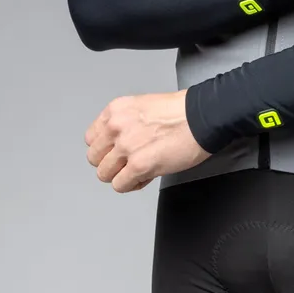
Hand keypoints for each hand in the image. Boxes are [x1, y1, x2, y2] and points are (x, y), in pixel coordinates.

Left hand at [85, 89, 211, 192]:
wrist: (203, 117)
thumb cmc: (182, 112)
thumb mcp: (143, 106)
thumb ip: (125, 123)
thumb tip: (117, 144)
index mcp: (116, 110)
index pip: (91, 139)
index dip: (106, 148)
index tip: (117, 151)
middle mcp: (116, 127)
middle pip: (95, 158)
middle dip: (111, 163)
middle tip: (129, 162)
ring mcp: (126, 147)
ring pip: (104, 174)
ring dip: (121, 175)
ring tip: (139, 170)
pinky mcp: (138, 165)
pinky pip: (120, 185)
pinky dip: (132, 185)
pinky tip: (147, 176)